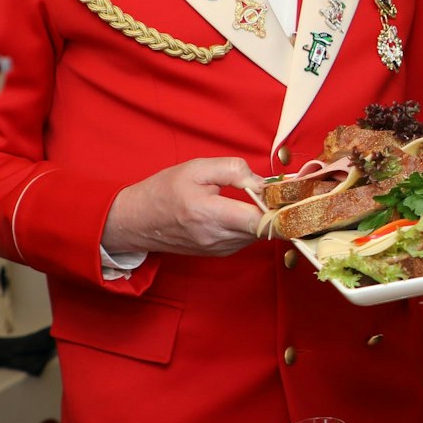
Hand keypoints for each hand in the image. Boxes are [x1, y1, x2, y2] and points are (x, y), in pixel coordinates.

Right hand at [102, 157, 265, 257]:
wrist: (136, 221)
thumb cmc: (164, 191)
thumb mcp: (196, 168)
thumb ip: (233, 170)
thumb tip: (262, 182)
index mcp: (210, 214)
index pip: (259, 221)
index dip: (279, 209)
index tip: (286, 195)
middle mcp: (216, 237)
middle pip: (264, 229)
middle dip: (273, 210)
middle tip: (274, 191)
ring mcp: (217, 249)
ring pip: (257, 235)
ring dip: (261, 218)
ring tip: (252, 198)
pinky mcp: (218, 253)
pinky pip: (245, 239)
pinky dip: (248, 225)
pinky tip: (238, 211)